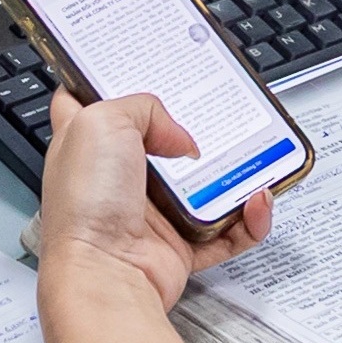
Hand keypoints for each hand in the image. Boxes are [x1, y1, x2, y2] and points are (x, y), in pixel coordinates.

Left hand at [34, 91, 271, 314]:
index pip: (89, 105)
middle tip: (216, 112)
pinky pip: (225, 230)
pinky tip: (255, 202)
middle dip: (191, 127)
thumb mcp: (102, 120)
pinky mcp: (177, 245)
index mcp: (86, 145)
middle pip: (158, 142)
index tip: (139, 68)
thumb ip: (144, 107)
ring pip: (201, 185)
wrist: (105, 274)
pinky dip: (246, 219)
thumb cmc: (86, 204)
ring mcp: (149, 213)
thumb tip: (180, 138)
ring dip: (233, 174)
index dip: (108, 83)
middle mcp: (116, 179)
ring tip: (251, 158)